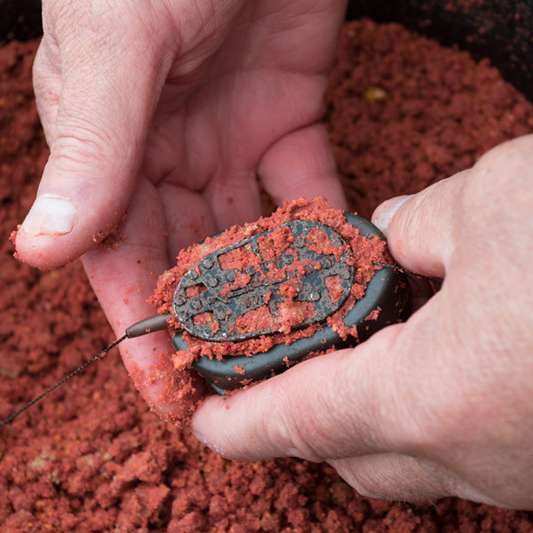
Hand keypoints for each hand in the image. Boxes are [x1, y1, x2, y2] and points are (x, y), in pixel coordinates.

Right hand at [14, 0, 347, 416]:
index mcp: (107, 144)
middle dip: (210, 319)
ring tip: (295, 341)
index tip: (164, 388)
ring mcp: (230, 136)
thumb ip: (88, 146)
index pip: (117, 255)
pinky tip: (338, 268)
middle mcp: (164, 150)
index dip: (139, 324)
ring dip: (270, 284)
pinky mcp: (290, 115)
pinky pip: (306, 187)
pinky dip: (321, 227)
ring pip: (247, 230)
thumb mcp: (114, 45)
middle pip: (186, 255)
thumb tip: (41, 249)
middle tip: (242, 381)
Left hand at [192, 135, 532, 509]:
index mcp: (440, 399)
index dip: (243, 426)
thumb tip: (394, 242)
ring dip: (369, 412)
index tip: (204, 427)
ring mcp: (528, 467)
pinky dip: (430, 406)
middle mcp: (481, 455)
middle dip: (306, 418)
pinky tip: (438, 354)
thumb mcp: (492, 201)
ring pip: (412, 455)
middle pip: (351, 451)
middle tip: (283, 373)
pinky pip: (467, 442)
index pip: (303, 421)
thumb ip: (420, 228)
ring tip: (354, 357)